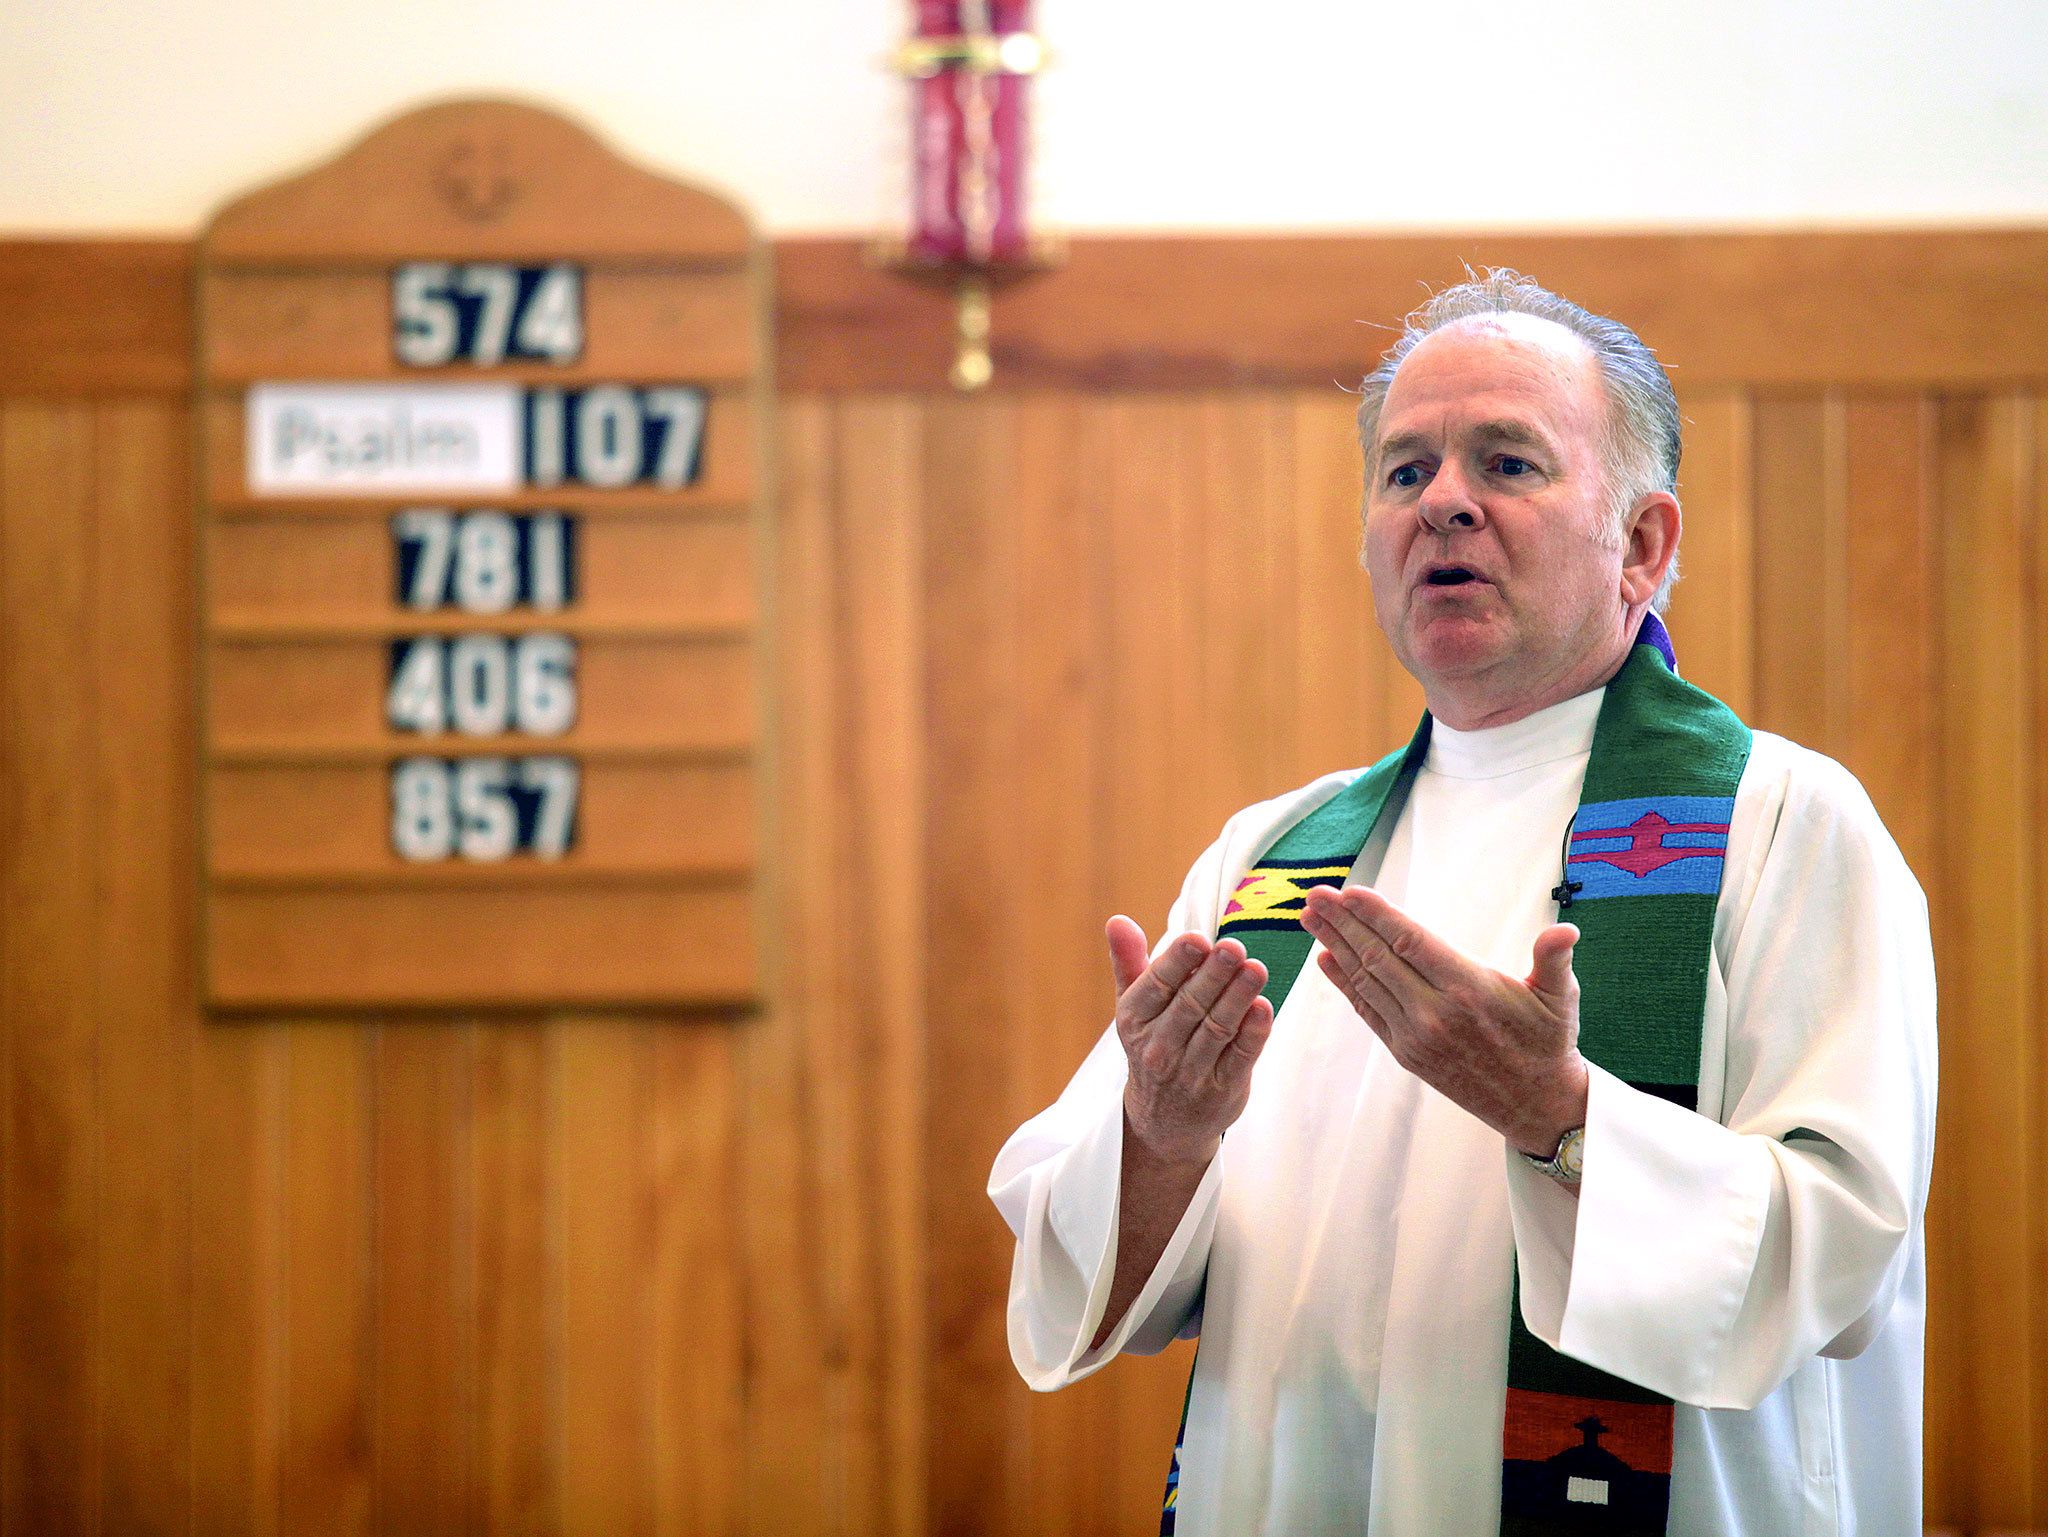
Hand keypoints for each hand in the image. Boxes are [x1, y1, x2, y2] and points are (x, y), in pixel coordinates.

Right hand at [1107, 916, 1274, 1166]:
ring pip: (1217, 1029)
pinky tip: (1264, 1008)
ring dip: (1238, 998)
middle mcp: (1158, 1048)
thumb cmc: (1153, 1043)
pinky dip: (1253, 1032)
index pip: (1156, 986)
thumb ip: (1129, 961)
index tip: (1198, 939)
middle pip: (1190, 1005)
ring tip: (1256, 969)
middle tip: (1234, 947)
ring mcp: (1191, 1072)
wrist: (1163, 1122)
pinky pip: (1240, 1057)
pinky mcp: (1223, 1089)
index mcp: (1134, 1020)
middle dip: (1213, 975)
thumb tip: (1117, 920)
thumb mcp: (1134, 1006)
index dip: (1177, 962)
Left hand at [1299, 885, 1587, 1155]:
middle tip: (1315, 895)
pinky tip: (1326, 959)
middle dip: (1342, 922)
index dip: (1376, 914)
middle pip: (1378, 956)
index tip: (1349, 891)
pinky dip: (1344, 984)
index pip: (1410, 940)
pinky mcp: (1406, 1054)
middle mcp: (1436, 1013)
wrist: (1537, 1106)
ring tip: (1312, 918)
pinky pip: (1367, 1011)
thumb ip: (1553, 959)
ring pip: (1366, 982)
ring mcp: (1416, 1036)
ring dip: (1335, 946)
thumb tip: (1565, 931)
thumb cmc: (1548, 1042)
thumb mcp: (1560, 998)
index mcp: (1469, 989)